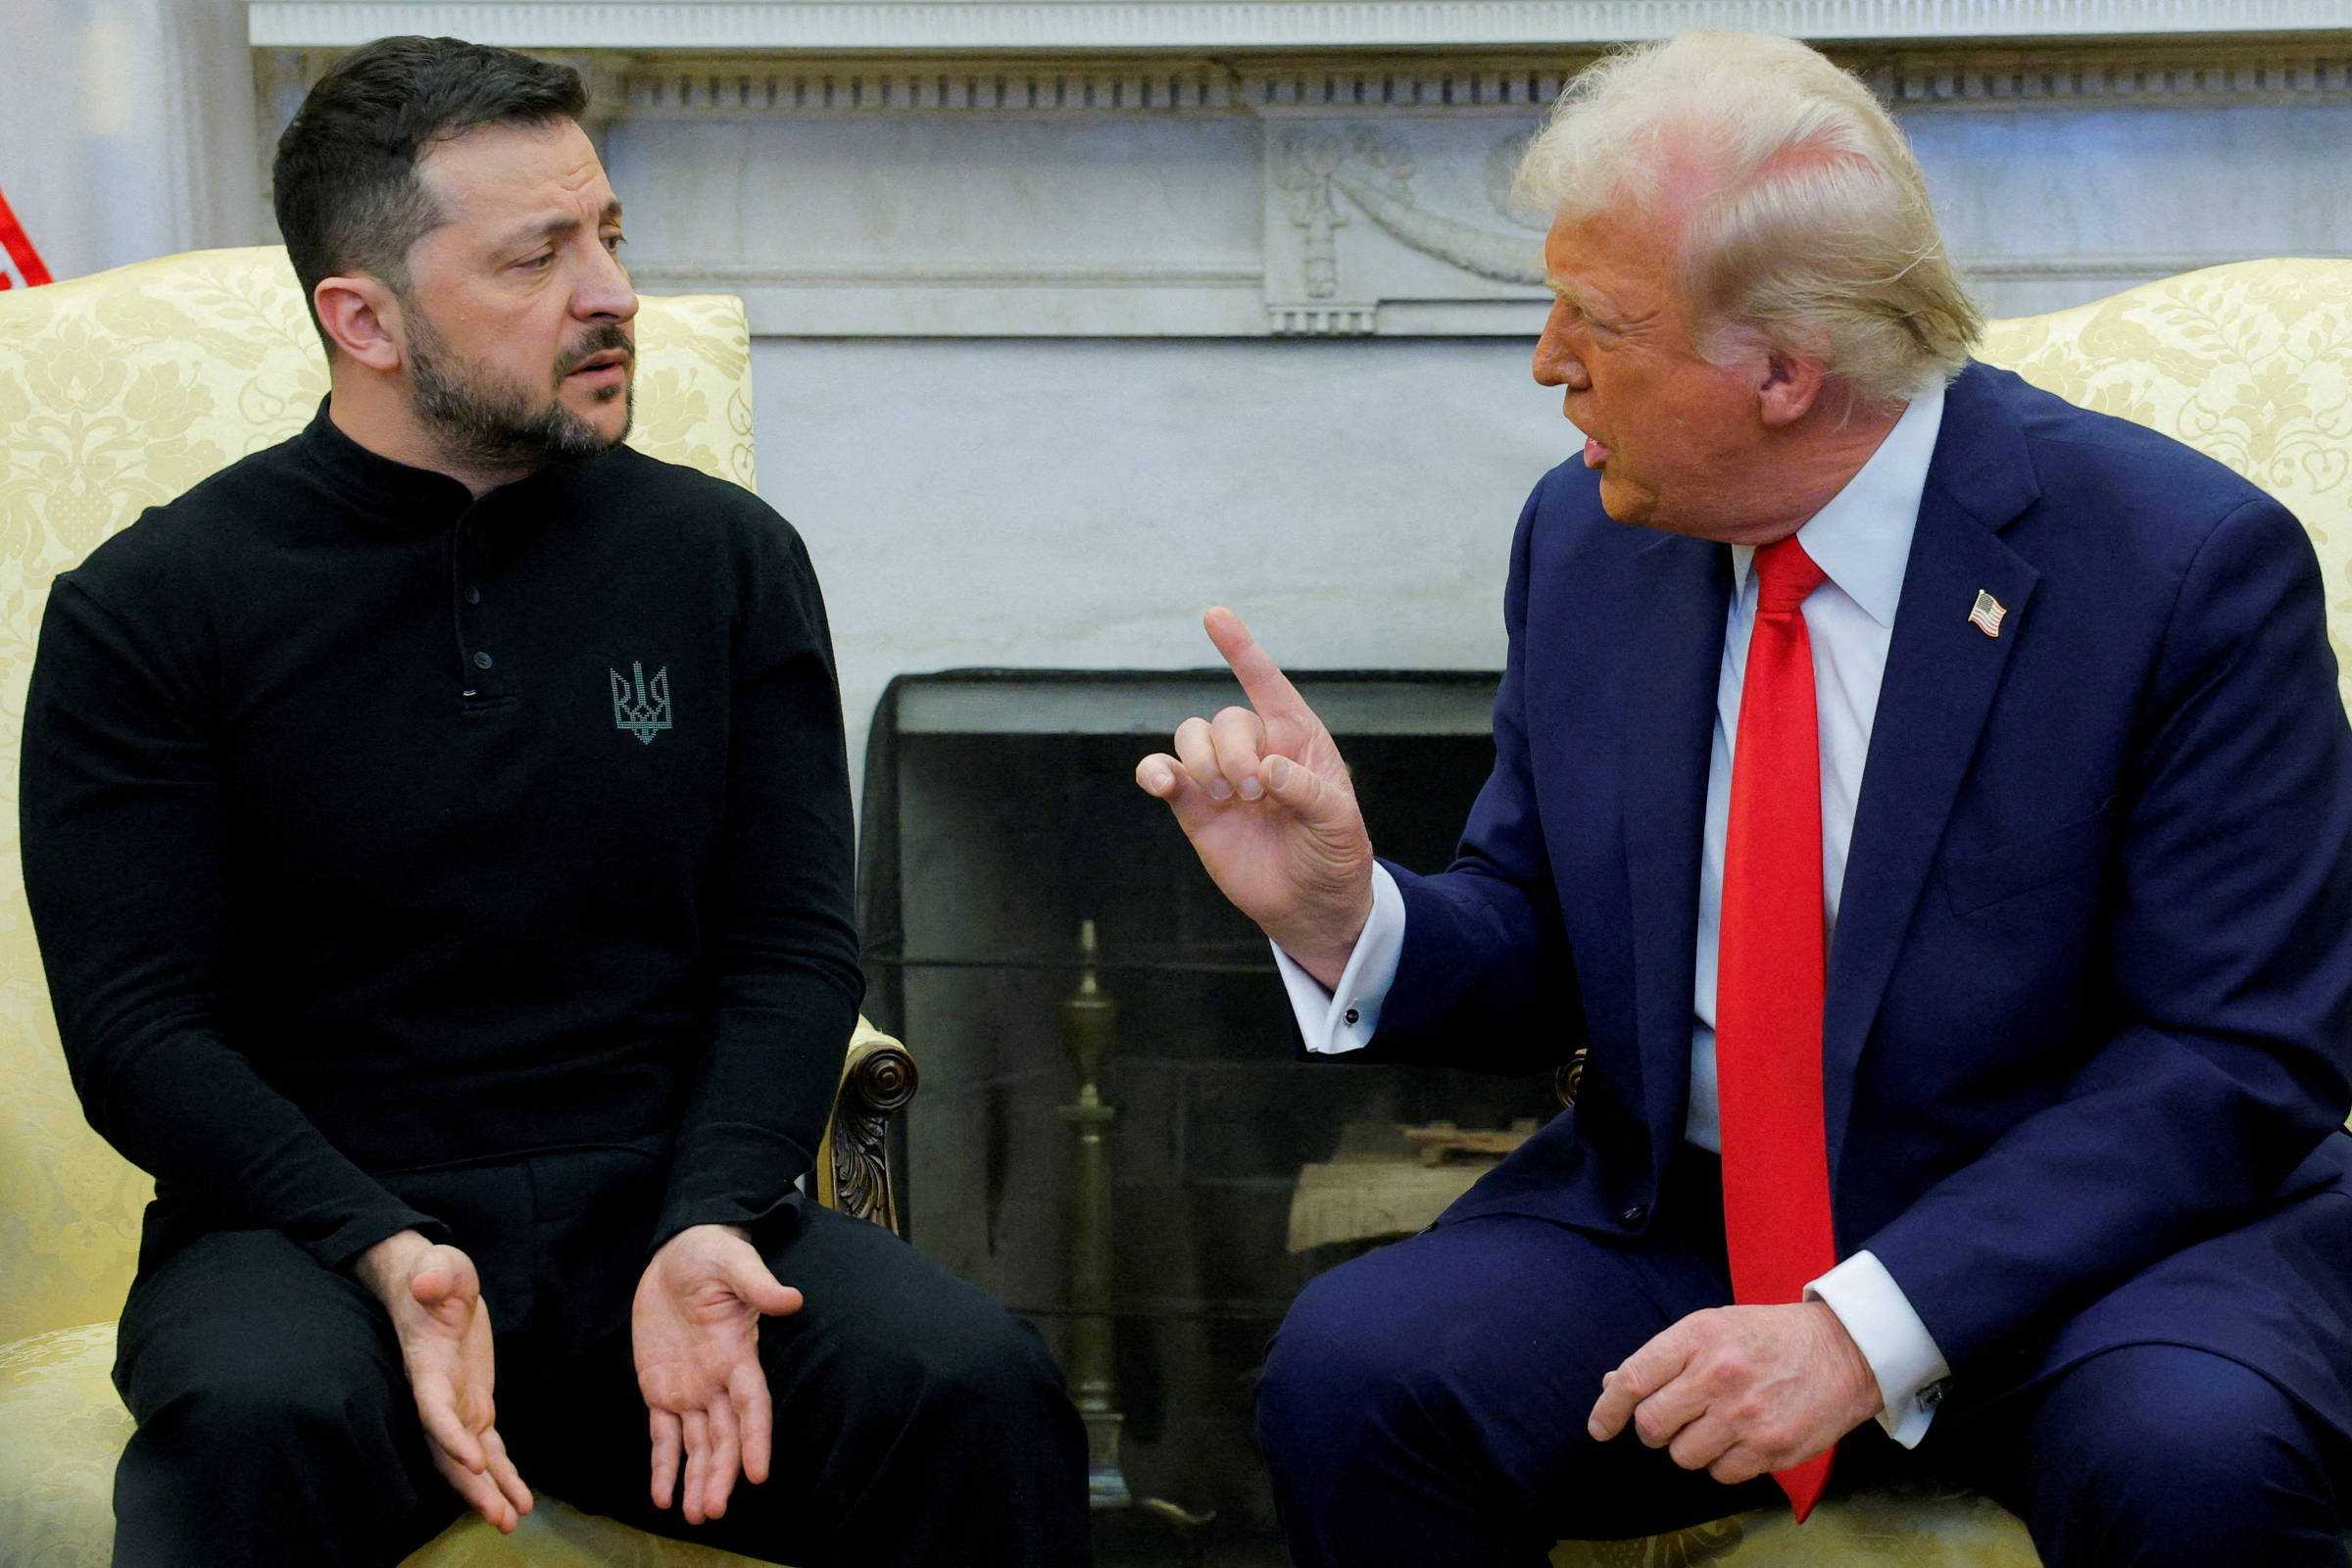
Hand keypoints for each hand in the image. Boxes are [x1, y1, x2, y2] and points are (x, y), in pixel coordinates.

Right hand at [354, 1230, 532, 1531]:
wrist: (430, 1282)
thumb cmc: (433, 1273)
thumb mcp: (439, 1265)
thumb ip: (435, 1274)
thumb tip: (427, 1281)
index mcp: (428, 1366)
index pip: (435, 1407)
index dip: (450, 1434)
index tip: (473, 1459)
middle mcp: (438, 1394)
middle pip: (450, 1449)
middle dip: (472, 1485)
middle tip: (498, 1516)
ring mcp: (457, 1403)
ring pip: (470, 1458)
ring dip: (489, 1491)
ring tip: (510, 1521)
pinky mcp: (475, 1404)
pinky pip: (489, 1447)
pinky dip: (503, 1474)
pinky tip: (520, 1501)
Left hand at [633, 1223, 802, 1523]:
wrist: (675, 1254)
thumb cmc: (709, 1253)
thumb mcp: (733, 1263)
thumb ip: (758, 1284)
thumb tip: (791, 1300)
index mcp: (736, 1353)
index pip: (752, 1405)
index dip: (757, 1439)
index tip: (759, 1474)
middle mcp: (717, 1380)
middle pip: (724, 1437)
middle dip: (721, 1474)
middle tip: (712, 1510)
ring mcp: (690, 1389)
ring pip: (697, 1445)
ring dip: (698, 1479)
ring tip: (694, 1515)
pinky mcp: (660, 1389)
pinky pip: (662, 1435)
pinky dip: (663, 1466)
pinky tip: (663, 1496)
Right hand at [1136, 607, 1374, 986]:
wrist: (1310, 905)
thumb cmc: (1334, 855)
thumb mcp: (1338, 823)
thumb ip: (1308, 791)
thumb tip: (1268, 769)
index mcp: (1298, 739)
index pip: (1267, 684)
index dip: (1241, 650)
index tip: (1214, 615)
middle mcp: (1257, 749)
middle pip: (1226, 720)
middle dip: (1233, 752)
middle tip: (1254, 793)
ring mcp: (1221, 776)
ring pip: (1191, 736)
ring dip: (1201, 760)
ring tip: (1224, 797)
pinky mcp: (1193, 806)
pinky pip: (1161, 772)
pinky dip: (1152, 771)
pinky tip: (1161, 784)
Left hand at [1586, 1302, 1881, 1484]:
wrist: (1845, 1350)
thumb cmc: (1770, 1337)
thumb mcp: (1713, 1327)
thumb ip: (1664, 1358)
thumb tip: (1611, 1385)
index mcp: (1697, 1337)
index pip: (1634, 1380)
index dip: (1607, 1409)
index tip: (1599, 1428)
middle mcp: (1717, 1376)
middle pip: (1651, 1424)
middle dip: (1653, 1429)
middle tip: (1671, 1421)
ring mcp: (1744, 1415)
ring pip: (1683, 1455)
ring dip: (1691, 1447)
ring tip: (1716, 1424)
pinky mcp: (1770, 1448)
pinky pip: (1721, 1474)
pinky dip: (1723, 1464)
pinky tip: (1741, 1439)